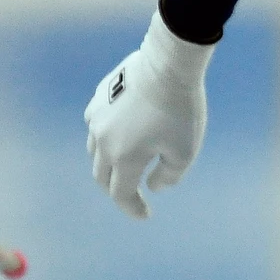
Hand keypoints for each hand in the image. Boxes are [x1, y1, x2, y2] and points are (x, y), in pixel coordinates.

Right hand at [84, 8, 213, 218]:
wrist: (168, 64)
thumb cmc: (181, 110)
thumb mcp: (185, 150)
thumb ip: (169, 175)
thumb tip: (153, 186)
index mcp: (124, 158)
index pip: (121, 193)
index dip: (132, 207)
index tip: (145, 215)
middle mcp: (103, 140)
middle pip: (102, 176)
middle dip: (117, 189)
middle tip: (133, 194)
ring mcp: (97, 117)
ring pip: (95, 150)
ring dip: (108, 163)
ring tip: (126, 164)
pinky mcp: (99, 97)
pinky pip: (96, 125)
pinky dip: (105, 137)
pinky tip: (120, 132)